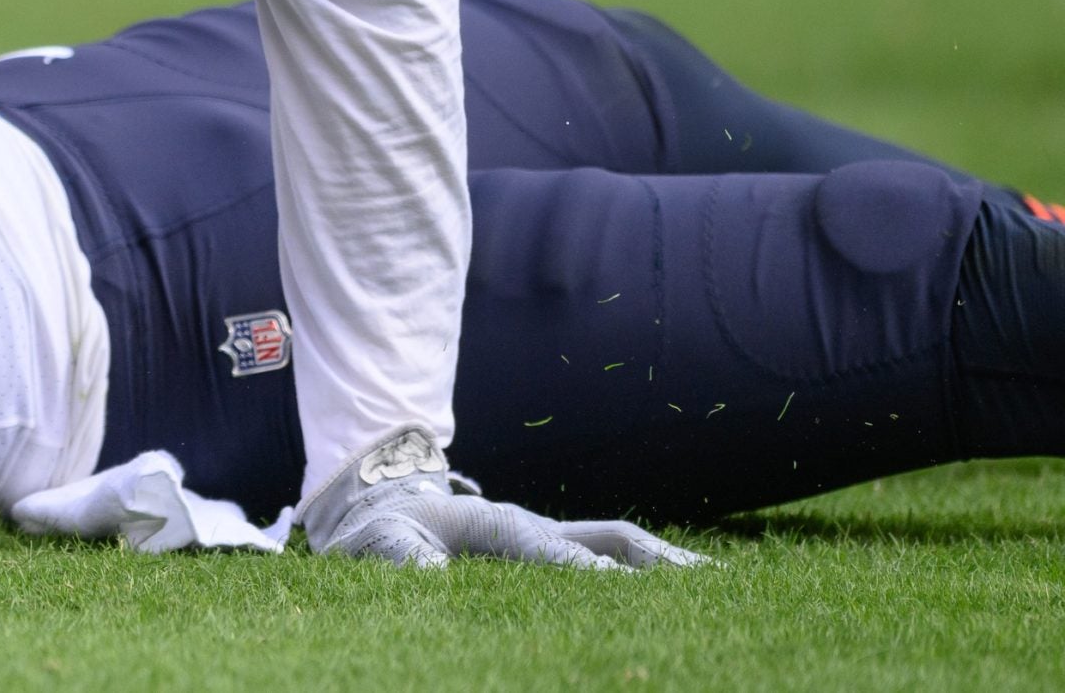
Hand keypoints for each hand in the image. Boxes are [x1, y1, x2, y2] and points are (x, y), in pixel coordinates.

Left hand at [304, 430, 706, 570]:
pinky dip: (647, 569)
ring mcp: (545, 534)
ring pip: (618, 542)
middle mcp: (531, 524)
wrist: (379, 502)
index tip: (626, 596)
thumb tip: (434, 575)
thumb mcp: (380, 543)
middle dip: (655, 561)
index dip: (586, 573)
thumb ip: (404, 558)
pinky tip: (679, 592)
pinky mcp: (549, 546)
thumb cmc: (381, 531)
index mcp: (493, 524)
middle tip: (708, 589)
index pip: (551, 550)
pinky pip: (608, 554)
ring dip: (665, 563)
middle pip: (607, 537)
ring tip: (718, 588)